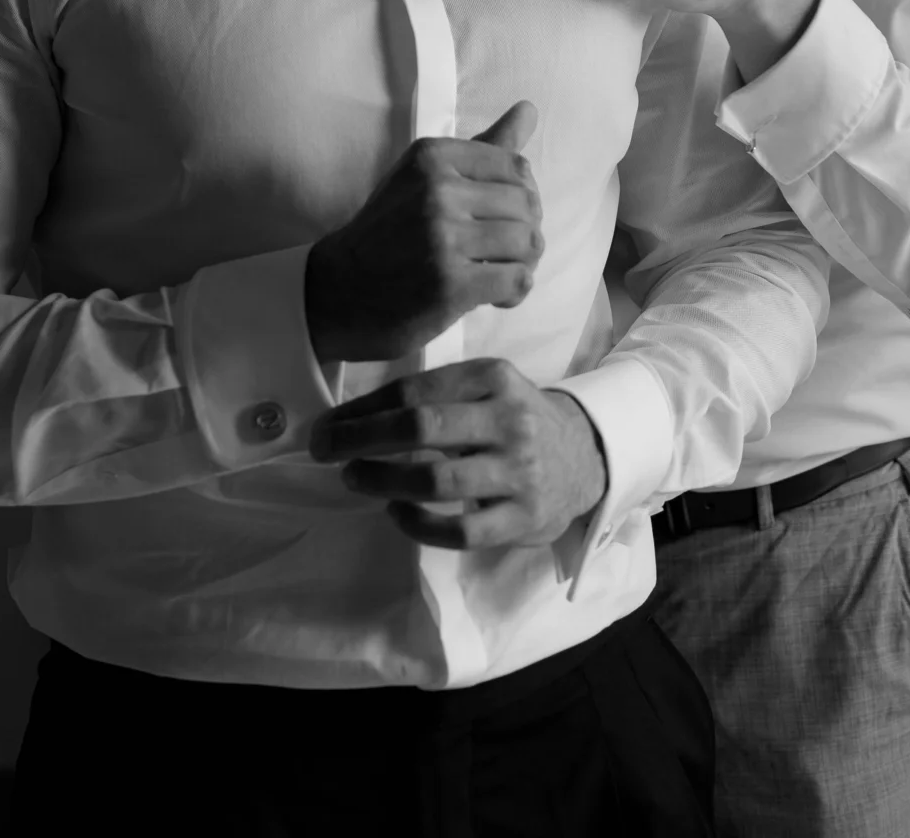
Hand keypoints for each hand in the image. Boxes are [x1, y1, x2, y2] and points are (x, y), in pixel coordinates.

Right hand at [304, 103, 541, 363]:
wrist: (340, 289)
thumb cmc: (390, 230)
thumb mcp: (426, 177)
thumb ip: (484, 146)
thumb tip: (530, 108)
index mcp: (432, 156)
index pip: (515, 165)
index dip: (521, 196)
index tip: (501, 218)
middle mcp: (437, 190)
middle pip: (526, 204)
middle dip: (526, 231)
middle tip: (505, 252)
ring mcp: (443, 237)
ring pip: (527, 241)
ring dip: (524, 263)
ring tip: (501, 272)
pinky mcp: (450, 284)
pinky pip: (517, 281)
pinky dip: (515, 293)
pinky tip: (494, 296)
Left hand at [310, 359, 606, 549]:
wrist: (584, 455)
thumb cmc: (514, 418)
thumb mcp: (487, 387)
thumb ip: (436, 394)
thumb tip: (355, 414)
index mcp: (493, 379)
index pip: (414, 390)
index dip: (362, 409)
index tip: (326, 424)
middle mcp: (508, 420)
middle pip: (421, 428)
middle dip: (361, 440)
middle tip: (325, 450)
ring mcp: (519, 472)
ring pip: (438, 481)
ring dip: (383, 482)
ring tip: (354, 478)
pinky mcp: (524, 518)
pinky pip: (461, 531)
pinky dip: (419, 525)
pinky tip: (396, 512)